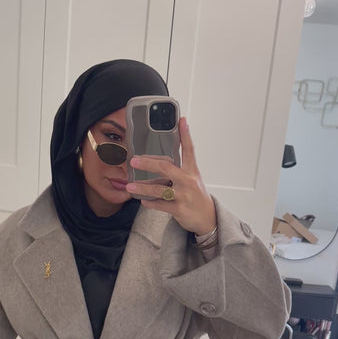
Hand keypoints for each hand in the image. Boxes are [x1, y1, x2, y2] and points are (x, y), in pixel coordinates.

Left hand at [126, 117, 216, 235]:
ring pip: (159, 189)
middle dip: (148, 163)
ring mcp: (184, 195)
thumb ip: (176, 171)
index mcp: (192, 171)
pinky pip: (160, 204)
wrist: (207, 217)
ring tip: (130, 186)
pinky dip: (150, 202)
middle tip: (134, 161)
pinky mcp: (179, 209)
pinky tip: (143, 201)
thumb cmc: (196, 196)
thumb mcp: (191, 180)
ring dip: (142, 188)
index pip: (189, 149)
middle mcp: (188, 181)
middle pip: (166, 167)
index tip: (181, 121)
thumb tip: (153, 163)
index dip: (185, 134)